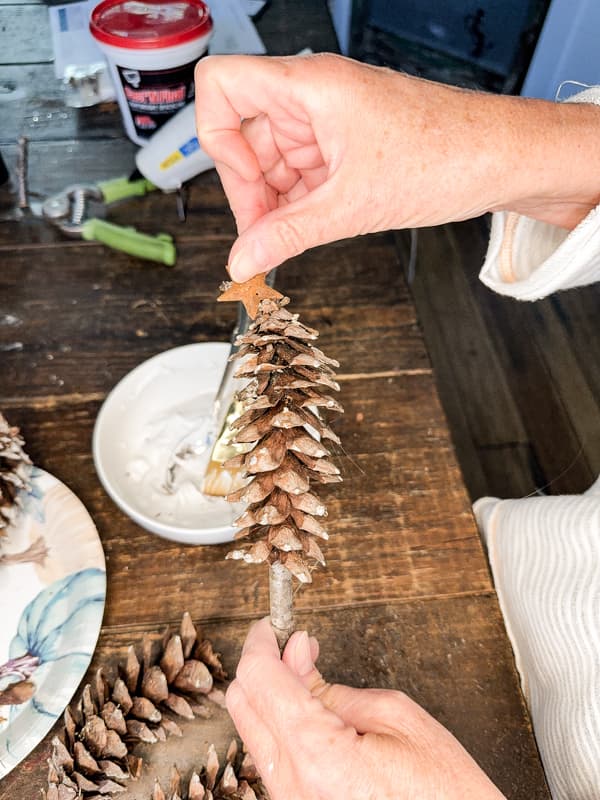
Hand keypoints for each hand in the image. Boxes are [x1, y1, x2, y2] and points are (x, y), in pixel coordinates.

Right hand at [195, 54, 599, 281]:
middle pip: (244, 136)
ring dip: (277, 203)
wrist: (503, 159)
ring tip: (297, 237)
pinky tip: (315, 226)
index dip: (216, 140)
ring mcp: (328, 120)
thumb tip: (241, 260)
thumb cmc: (447, 155)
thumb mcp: (353, 205)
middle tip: (266, 238)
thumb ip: (288, 234)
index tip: (244, 189)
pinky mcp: (345, 144)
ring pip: (272, 160)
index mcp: (308, 87)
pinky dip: (300, 203)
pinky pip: (301, 172)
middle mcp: (312, 96)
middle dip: (251, 191)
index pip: (221, 87)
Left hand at [226, 618, 504, 799]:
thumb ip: (334, 685)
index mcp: (317, 757)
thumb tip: (297, 652)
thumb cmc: (444, 794)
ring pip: (254, 730)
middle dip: (263, 664)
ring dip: (272, 694)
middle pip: (243, 704)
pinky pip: (272, 757)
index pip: (260, 679)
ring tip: (310, 675)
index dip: (263, 642)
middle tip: (295, 645)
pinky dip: (282, 724)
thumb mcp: (398, 718)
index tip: (274, 625)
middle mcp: (292, 786)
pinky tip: (310, 711)